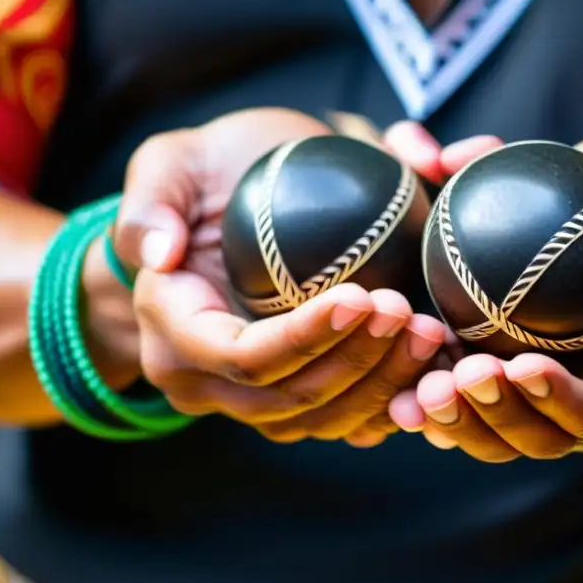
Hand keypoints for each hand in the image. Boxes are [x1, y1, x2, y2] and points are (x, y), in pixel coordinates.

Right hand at [112, 108, 446, 446]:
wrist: (224, 215)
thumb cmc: (203, 179)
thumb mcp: (169, 163)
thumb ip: (151, 200)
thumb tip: (158, 252)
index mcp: (173, 334)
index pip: (241, 358)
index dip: (303, 337)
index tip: (361, 296)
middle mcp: (208, 383)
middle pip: (292, 398)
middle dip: (359, 362)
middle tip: (411, 313)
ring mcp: (256, 402)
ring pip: (326, 419)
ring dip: (385, 384)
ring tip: (429, 331)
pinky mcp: (299, 401)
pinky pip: (348, 419)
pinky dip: (393, 399)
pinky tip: (432, 366)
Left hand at [388, 133, 582, 461]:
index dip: (570, 406)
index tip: (525, 371)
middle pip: (546, 432)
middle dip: (495, 418)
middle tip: (452, 382)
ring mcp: (553, 365)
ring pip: (497, 416)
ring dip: (453, 413)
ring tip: (414, 388)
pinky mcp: (511, 337)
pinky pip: (467, 368)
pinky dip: (430, 368)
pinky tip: (397, 350)